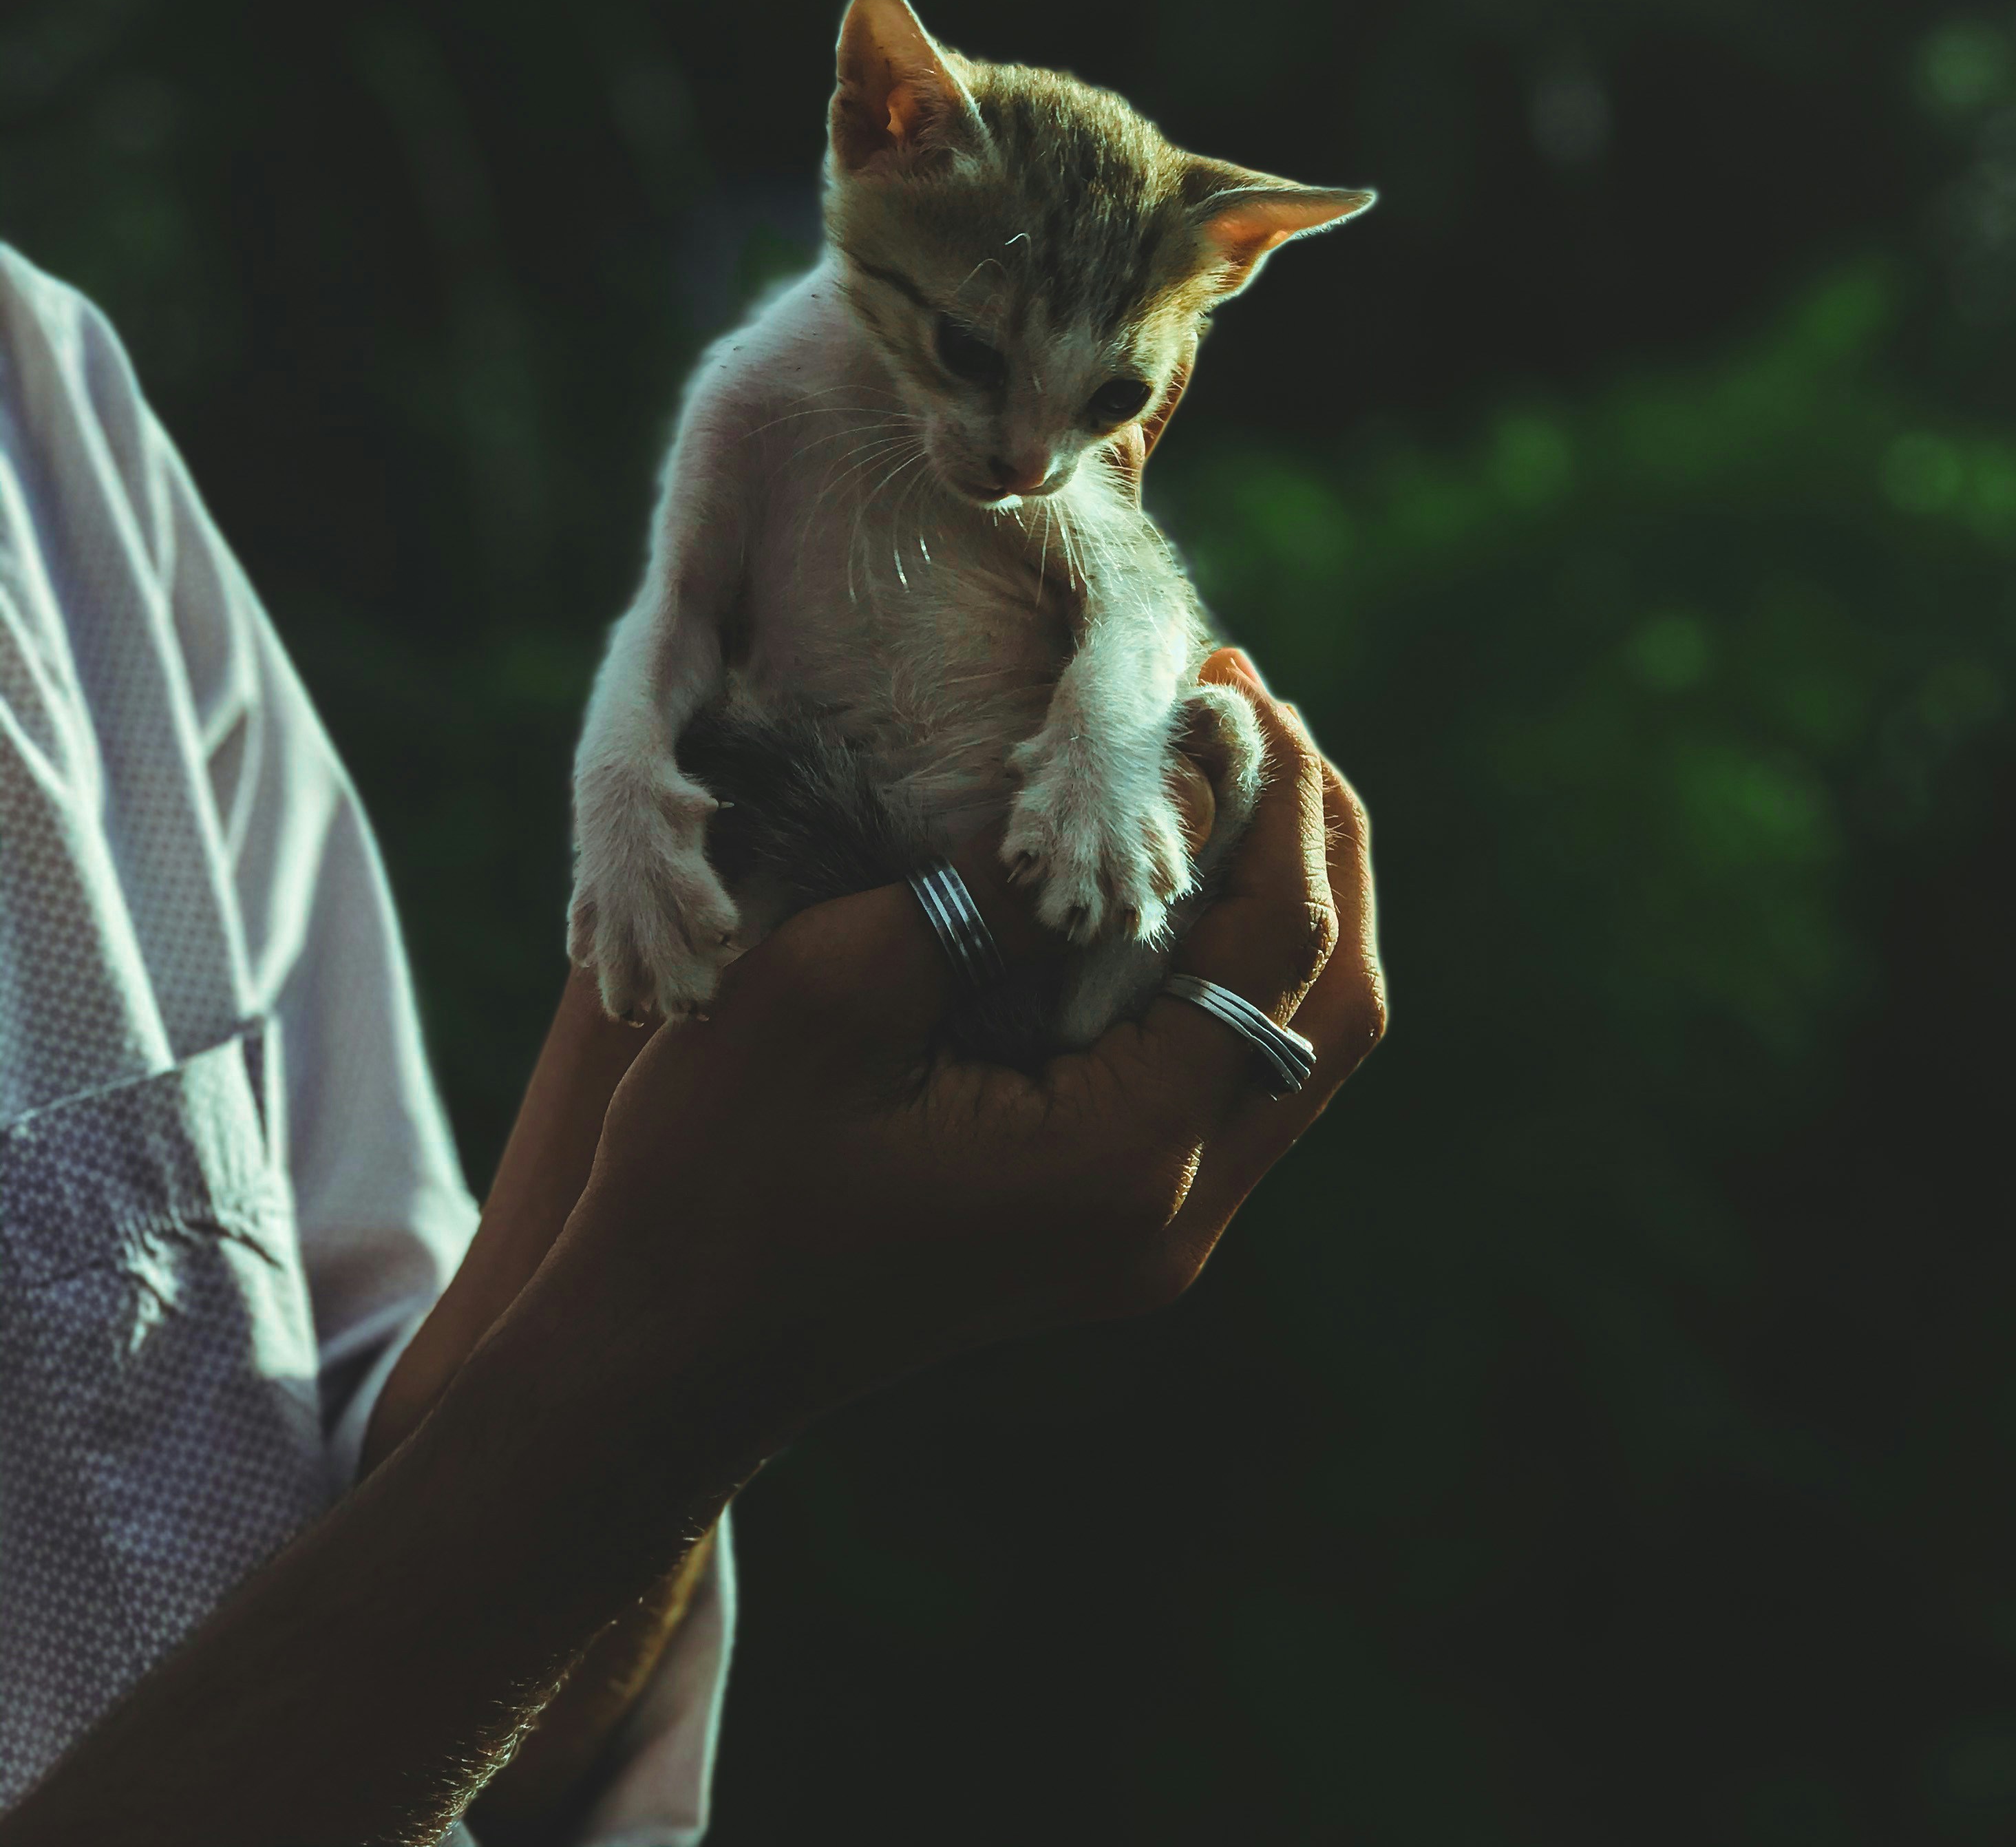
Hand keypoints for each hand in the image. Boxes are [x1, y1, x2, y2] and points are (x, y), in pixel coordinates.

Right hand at [569, 654, 1383, 1446]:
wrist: (667, 1349)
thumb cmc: (716, 1168)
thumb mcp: (833, 990)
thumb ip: (993, 892)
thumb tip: (1119, 788)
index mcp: (1121, 1157)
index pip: (1276, 949)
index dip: (1276, 799)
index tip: (1231, 680)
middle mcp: (1171, 1211)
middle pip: (1333, 1005)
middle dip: (1316, 840)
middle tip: (1253, 703)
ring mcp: (1152, 1230)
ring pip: (1298, 1045)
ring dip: (1286, 899)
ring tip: (1235, 765)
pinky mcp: (1114, 1220)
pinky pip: (1232, 1076)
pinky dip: (1231, 963)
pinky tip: (1173, 872)